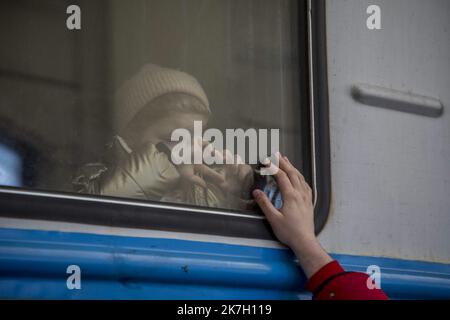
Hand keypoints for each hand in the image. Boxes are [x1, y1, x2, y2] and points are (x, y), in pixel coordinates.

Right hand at [252, 154, 331, 277]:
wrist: (305, 241)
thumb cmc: (289, 232)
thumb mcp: (273, 219)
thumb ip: (264, 204)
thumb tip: (256, 192)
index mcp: (291, 196)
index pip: (281, 176)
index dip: (273, 167)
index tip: (266, 161)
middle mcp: (300, 194)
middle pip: (292, 173)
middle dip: (284, 162)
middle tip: (276, 155)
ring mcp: (306, 197)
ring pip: (300, 177)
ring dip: (292, 167)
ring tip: (286, 161)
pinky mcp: (309, 202)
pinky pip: (305, 184)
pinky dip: (300, 176)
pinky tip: (298, 177)